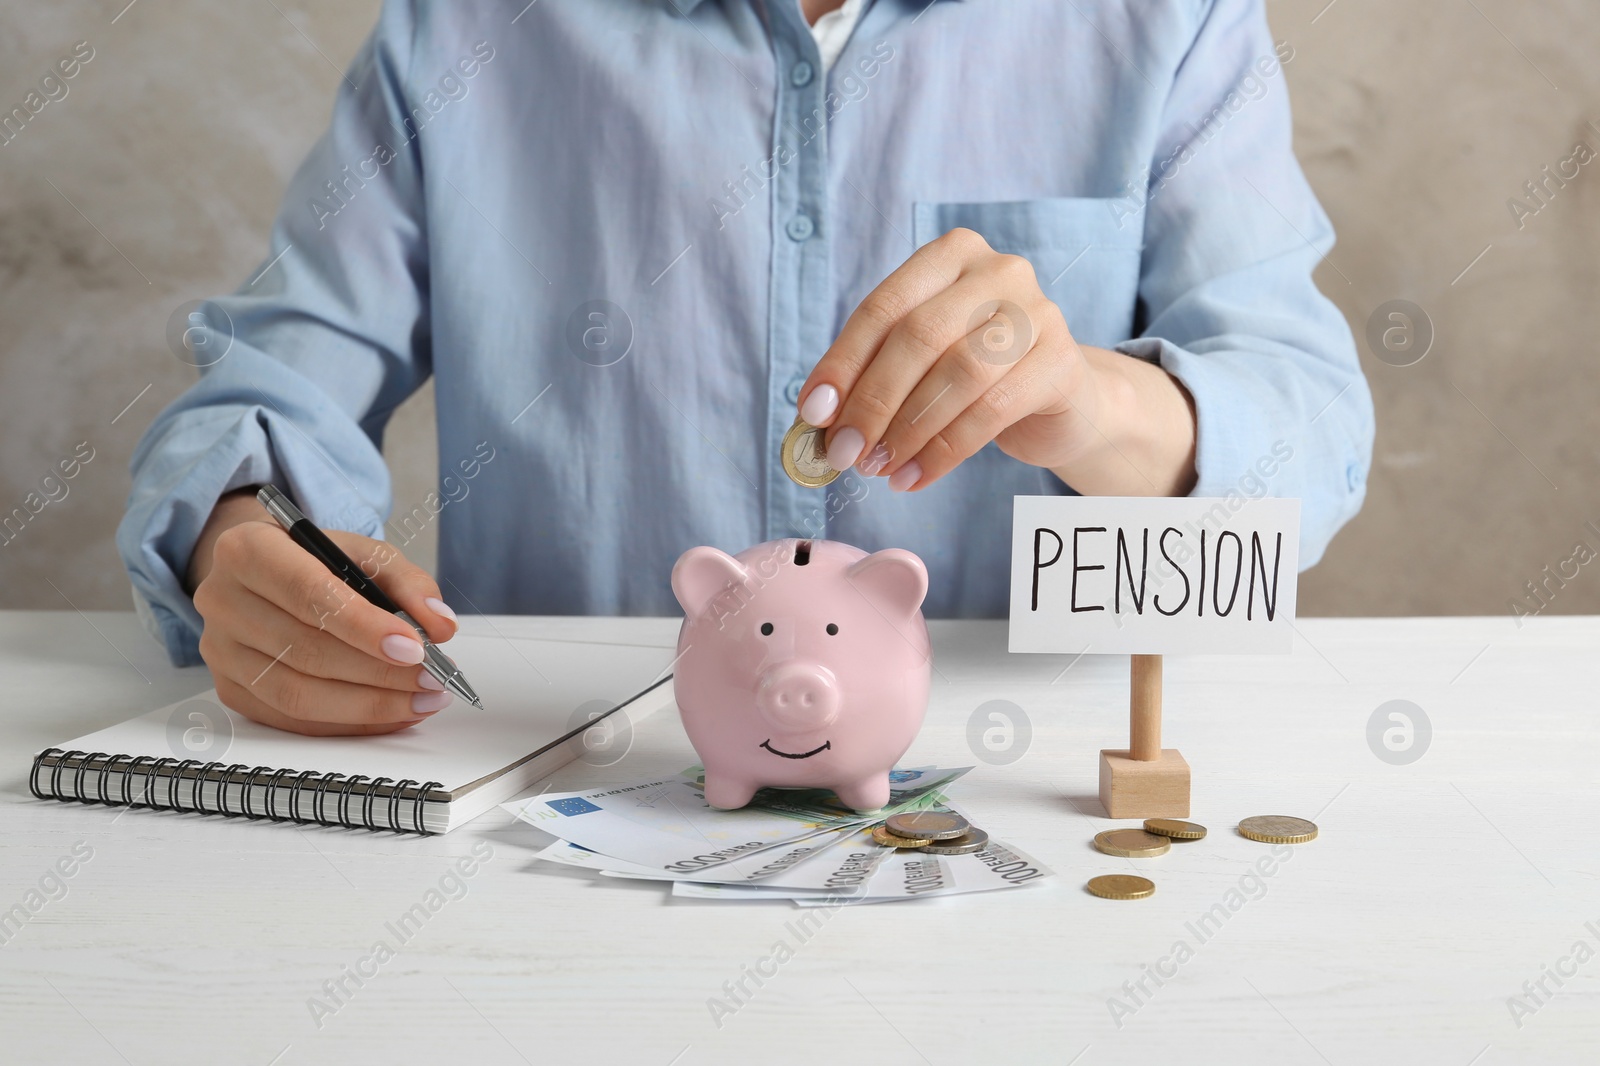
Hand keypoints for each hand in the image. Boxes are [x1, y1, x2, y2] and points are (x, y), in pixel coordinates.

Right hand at [188, 489, 460, 735]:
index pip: (307, 594)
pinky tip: (391, 713)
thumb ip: (408, 583)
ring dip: (369, 705)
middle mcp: (223, 601)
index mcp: (248, 550)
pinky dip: (349, 722)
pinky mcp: (232, 689)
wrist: (265, 573)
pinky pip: (292, 719)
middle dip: (379, 672)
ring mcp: (221, 651)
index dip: (364, 627)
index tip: (415, 647)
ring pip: (297, 694)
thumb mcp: (364, 553)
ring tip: (421, 699)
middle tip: (432, 678)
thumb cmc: (315, 560)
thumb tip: (441, 625)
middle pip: (305, 651)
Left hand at [796, 227, 1196, 495]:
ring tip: (879, 469)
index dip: (843, 362)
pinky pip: (991, 410)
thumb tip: (817, 417)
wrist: (1061, 401)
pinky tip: (915, 477)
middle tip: (844, 453)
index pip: (884, 307)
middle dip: (873, 402)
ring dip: (907, 430)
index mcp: (951, 255)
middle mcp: (998, 270)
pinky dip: (944, 452)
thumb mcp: (922, 362)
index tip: (812, 413)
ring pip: (957, 374)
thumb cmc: (978, 377)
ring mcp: (1036, 312)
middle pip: (919, 337)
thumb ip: (873, 374)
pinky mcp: (1061, 361)